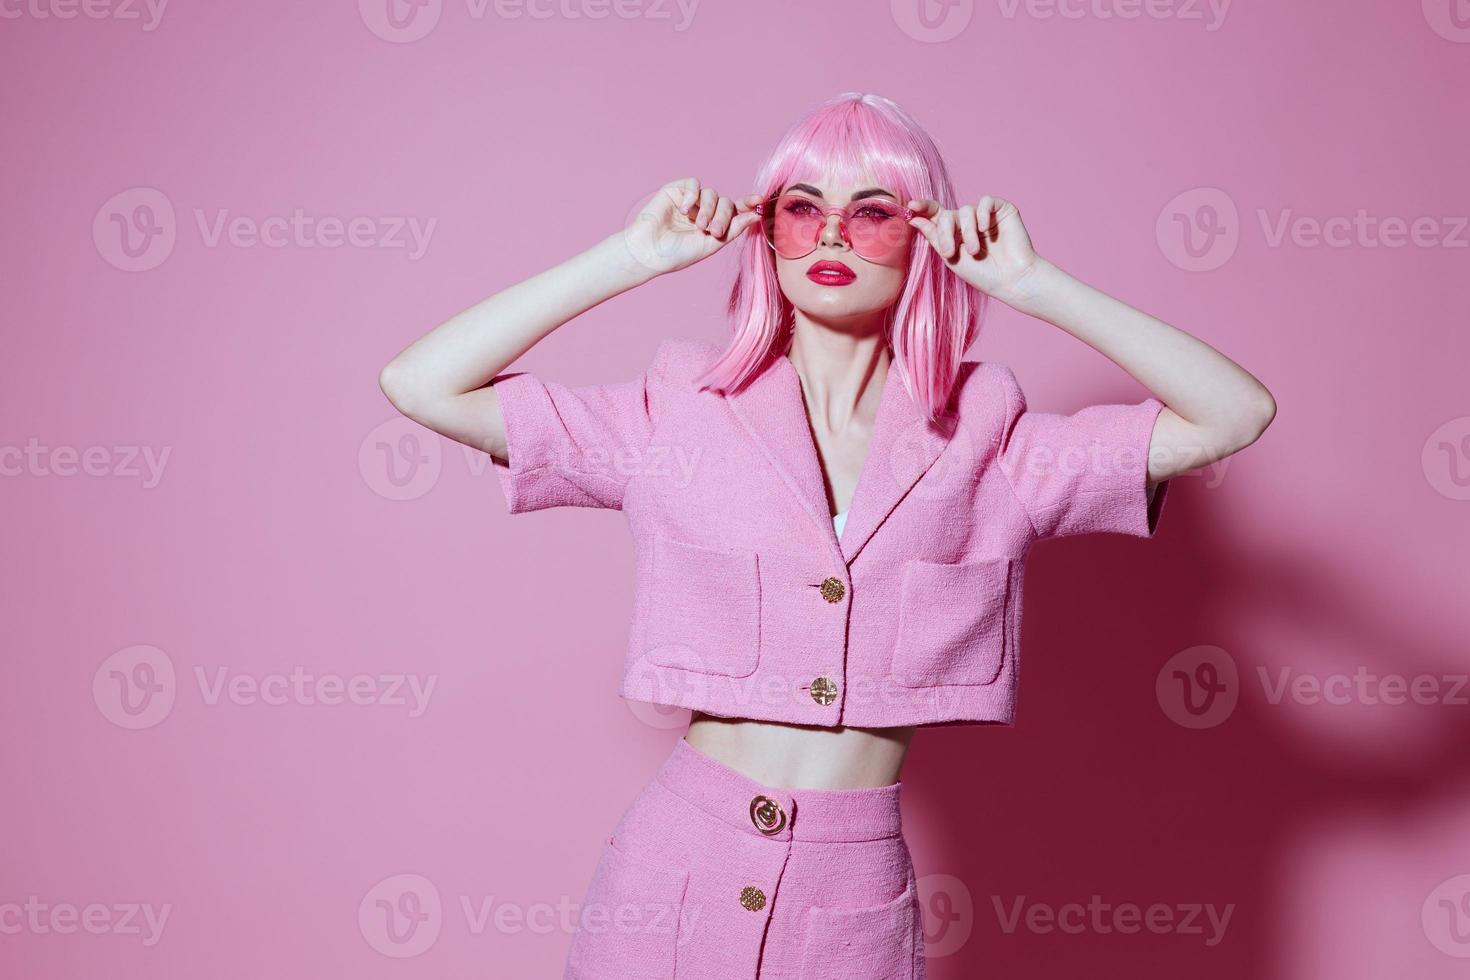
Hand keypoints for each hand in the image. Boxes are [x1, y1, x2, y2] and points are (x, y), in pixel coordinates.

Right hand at [621, 177, 762, 276]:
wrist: (649, 251)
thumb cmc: (677, 254)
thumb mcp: (711, 244)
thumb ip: (734, 229)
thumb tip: (756, 215)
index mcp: (713, 225)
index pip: (734, 210)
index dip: (748, 204)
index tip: (760, 200)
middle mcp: (703, 211)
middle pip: (726, 203)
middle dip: (723, 217)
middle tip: (713, 232)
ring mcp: (690, 200)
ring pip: (712, 194)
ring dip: (708, 210)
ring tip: (698, 226)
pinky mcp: (676, 190)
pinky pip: (694, 184)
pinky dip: (692, 196)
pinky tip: (684, 210)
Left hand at [907, 195, 1043, 304]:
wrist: (1012, 279)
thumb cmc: (983, 274)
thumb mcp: (951, 257)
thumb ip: (934, 236)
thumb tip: (914, 219)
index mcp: (954, 233)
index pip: (936, 214)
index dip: (923, 208)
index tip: (911, 207)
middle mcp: (968, 222)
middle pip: (947, 214)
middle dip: (945, 232)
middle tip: (951, 252)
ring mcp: (985, 215)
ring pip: (965, 210)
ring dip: (967, 231)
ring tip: (974, 251)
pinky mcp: (1002, 210)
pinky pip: (986, 201)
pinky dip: (982, 214)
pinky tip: (985, 229)